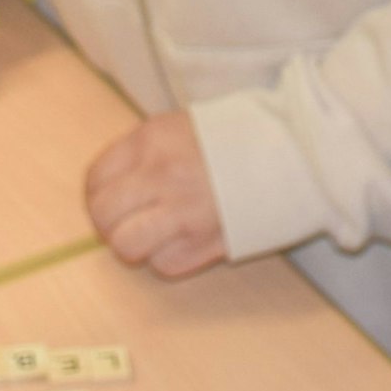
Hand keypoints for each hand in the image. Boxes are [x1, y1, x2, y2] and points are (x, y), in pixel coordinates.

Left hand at [86, 111, 226, 278]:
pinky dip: (169, 258)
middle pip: (104, 214)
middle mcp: (161, 173)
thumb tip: (111, 188)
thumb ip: (145, 153)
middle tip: (129, 223)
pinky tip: (187, 239)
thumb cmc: (237, 138)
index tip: (111, 202)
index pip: (96, 178)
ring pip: (126, 245)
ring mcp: (181, 210)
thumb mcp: (182, 126)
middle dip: (110, 225)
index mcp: (152, 139)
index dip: (98, 196)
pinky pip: (164, 264)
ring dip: (135, 245)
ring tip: (155, 236)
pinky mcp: (204, 241)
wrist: (294, 151)